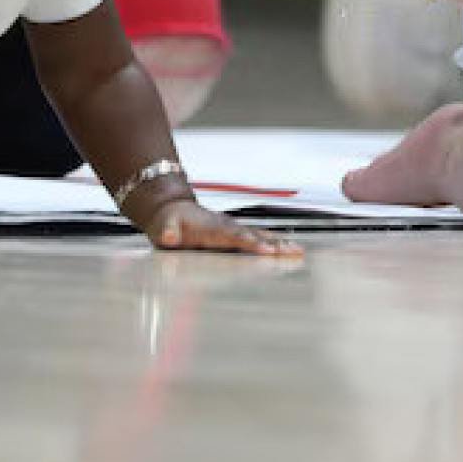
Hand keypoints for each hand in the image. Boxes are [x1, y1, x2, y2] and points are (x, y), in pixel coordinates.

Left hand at [138, 192, 301, 258]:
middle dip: (274, 244)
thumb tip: (168, 237)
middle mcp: (228, 227)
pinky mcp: (238, 233)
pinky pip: (261, 237)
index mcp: (213, 229)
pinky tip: (290, 249)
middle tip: (292, 253)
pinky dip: (277, 242)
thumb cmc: (169, 222)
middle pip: (255, 236)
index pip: (235, 237)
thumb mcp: (164, 226)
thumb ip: (168, 232)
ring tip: (298, 252)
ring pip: (262, 236)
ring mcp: (235, 229)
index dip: (250, 243)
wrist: (172, 209)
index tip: (266, 250)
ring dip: (280, 244)